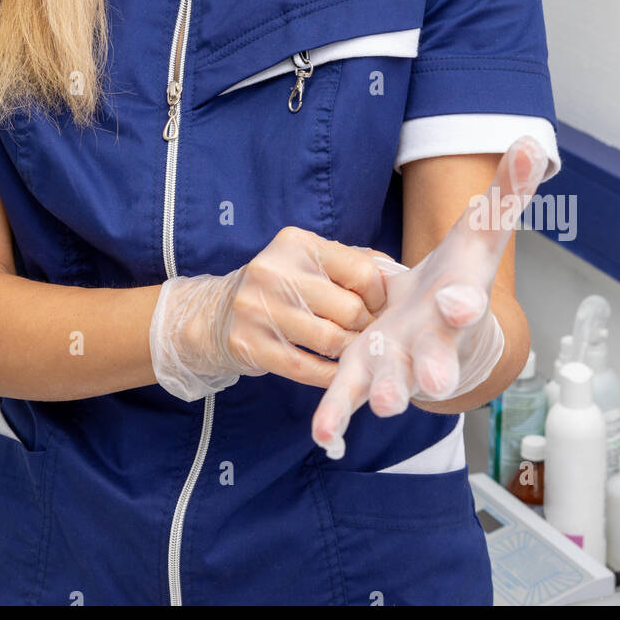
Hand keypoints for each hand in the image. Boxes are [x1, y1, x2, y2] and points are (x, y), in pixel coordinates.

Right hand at [149, 225, 405, 400]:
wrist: (217, 313)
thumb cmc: (282, 286)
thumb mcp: (311, 261)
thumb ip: (356, 262)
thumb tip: (401, 277)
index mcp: (296, 243)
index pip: (360, 270)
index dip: (379, 296)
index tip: (379, 309)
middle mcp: (273, 270)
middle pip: (348, 309)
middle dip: (367, 328)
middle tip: (372, 338)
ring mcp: (257, 308)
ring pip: (330, 341)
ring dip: (351, 354)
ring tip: (356, 355)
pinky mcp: (248, 344)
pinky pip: (305, 368)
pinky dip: (329, 376)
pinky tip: (337, 375)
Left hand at [310, 135, 548, 457]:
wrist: (436, 320)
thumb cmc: (461, 274)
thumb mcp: (481, 229)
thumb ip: (504, 190)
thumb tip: (530, 139)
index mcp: (456, 302)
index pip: (465, 301)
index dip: (463, 300)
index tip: (460, 301)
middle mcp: (431, 340)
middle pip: (437, 357)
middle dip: (437, 368)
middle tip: (436, 382)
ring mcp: (397, 361)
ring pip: (393, 382)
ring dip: (387, 393)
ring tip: (380, 408)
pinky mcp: (363, 372)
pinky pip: (346, 397)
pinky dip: (335, 417)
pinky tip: (322, 436)